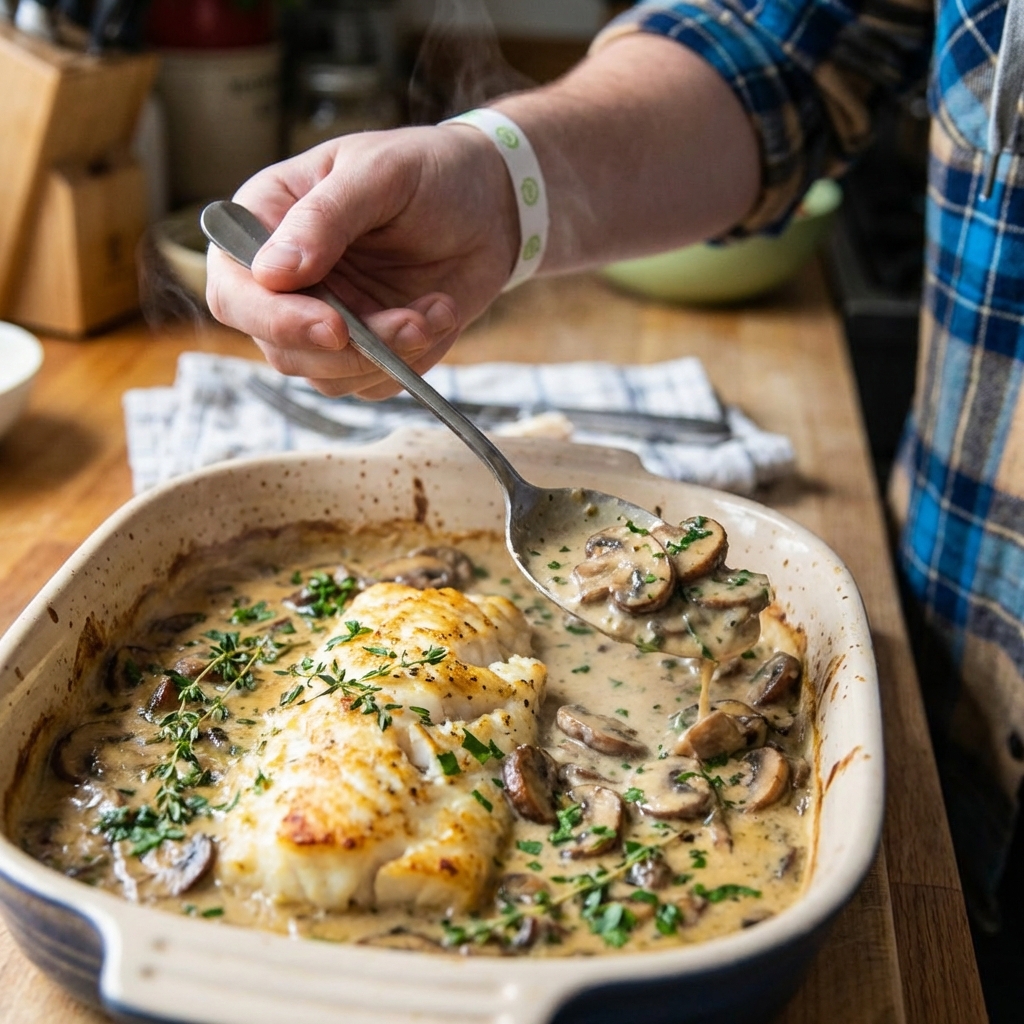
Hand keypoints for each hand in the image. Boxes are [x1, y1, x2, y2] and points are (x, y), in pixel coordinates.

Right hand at [206, 125, 517, 397]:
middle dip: (348, 351)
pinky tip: (441, 312)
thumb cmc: (428, 172)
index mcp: (264, 224)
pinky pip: (374, 384)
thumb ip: (324, 219)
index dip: (274, 320)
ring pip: (329, 378)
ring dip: (388, 356)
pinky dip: (412, 361)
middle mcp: (286, 282)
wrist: (490, 204)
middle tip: (409, 324)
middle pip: (280, 350)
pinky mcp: (367, 350)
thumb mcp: (378, 173)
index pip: (234, 293)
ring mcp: (325, 319)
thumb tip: (272, 272)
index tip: (333, 326)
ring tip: (437, 309)